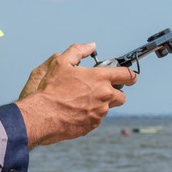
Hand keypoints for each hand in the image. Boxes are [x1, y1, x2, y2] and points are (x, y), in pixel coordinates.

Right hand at [14, 42, 134, 146]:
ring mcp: (99, 113)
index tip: (130, 77)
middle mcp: (104, 96)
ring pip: (108, 108)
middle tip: (100, 90)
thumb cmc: (50, 89)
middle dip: (114, 92)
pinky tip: (75, 111)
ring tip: (81, 100)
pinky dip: (90, 115)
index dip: (130, 76)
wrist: (41, 116)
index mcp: (100, 78)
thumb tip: (91, 46)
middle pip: (122, 96)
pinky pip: (97, 119)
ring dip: (100, 104)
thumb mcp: (61, 62)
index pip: (126, 76)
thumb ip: (78, 50)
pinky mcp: (92, 126)